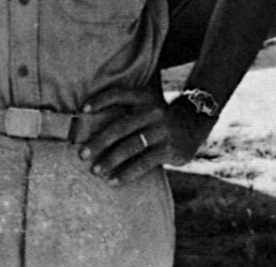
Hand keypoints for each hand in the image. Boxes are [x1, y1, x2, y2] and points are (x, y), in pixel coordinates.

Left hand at [79, 87, 214, 186]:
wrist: (193, 124)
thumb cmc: (158, 118)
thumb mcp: (146, 106)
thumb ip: (127, 112)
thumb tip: (93, 129)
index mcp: (145, 97)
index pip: (119, 94)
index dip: (100, 100)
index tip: (82, 110)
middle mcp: (153, 111)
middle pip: (121, 126)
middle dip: (99, 141)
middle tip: (82, 154)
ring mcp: (162, 130)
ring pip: (131, 146)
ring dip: (110, 160)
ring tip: (96, 171)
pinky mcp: (168, 149)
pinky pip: (143, 163)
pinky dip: (126, 173)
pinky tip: (114, 181)